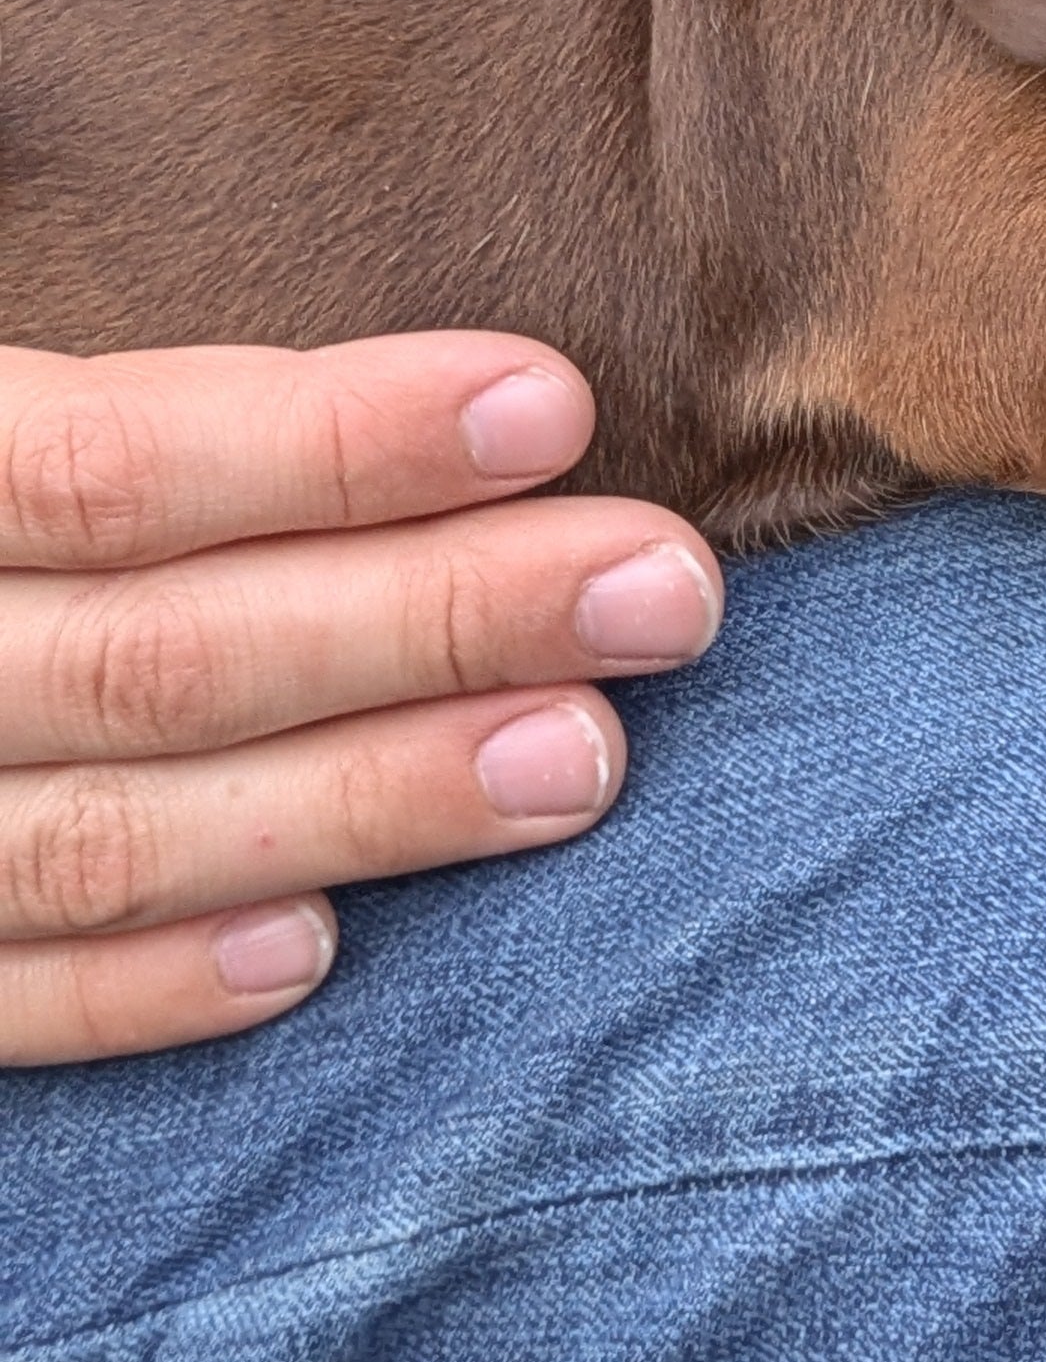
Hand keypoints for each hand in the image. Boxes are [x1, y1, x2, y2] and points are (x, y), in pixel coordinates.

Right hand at [0, 334, 722, 1067]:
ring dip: (363, 801)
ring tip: (584, 757)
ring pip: (112, 841)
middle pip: (162, 658)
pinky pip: (6, 1001)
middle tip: (663, 588)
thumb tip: (394, 360)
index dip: (332, 442)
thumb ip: (121, 396)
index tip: (556, 406)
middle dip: (434, 621)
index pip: (109, 466)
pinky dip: (155, 986)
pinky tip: (321, 954)